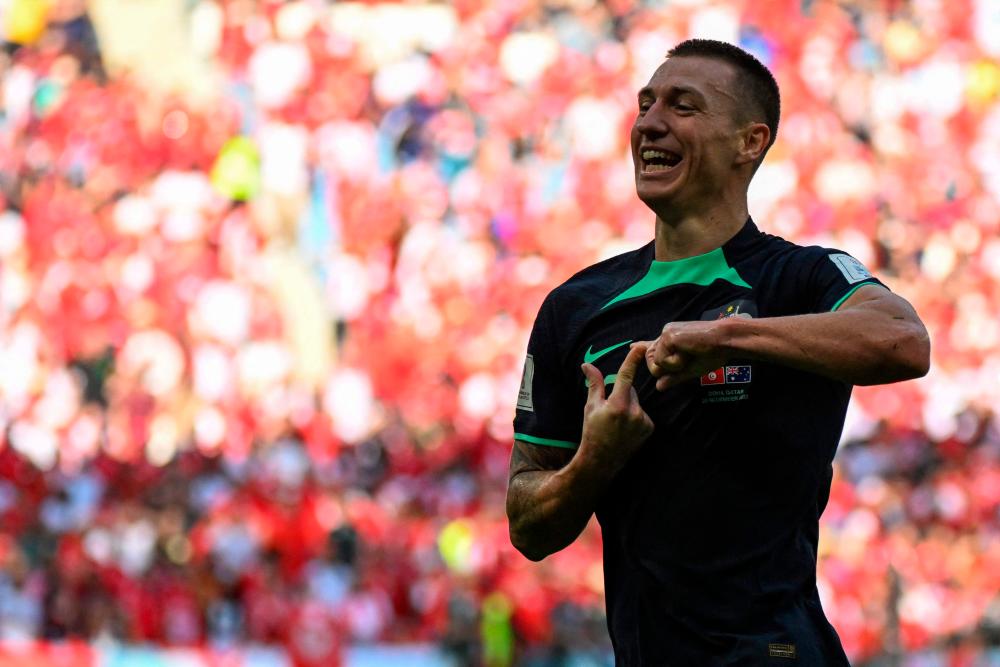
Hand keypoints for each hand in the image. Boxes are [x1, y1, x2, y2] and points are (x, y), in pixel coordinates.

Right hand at [577, 344, 654, 472]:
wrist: (601, 460)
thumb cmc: (592, 431)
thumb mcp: (590, 407)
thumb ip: (594, 384)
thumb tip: (587, 364)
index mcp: (617, 405)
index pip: (626, 376)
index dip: (633, 359)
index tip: (642, 347)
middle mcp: (633, 412)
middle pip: (630, 390)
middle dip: (621, 393)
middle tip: (609, 409)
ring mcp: (643, 421)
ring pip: (636, 402)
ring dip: (628, 405)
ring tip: (616, 422)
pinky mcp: (649, 428)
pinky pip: (642, 414)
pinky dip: (635, 416)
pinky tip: (625, 428)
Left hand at [641, 320, 732, 390]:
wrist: (726, 340)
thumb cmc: (714, 353)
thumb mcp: (690, 369)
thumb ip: (673, 377)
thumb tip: (658, 387)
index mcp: (672, 340)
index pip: (653, 346)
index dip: (641, 347)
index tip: (632, 347)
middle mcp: (666, 335)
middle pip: (652, 362)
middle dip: (667, 370)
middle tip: (688, 360)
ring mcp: (665, 334)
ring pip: (656, 363)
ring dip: (674, 366)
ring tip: (690, 354)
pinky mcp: (667, 336)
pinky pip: (663, 360)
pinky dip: (676, 362)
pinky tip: (689, 352)